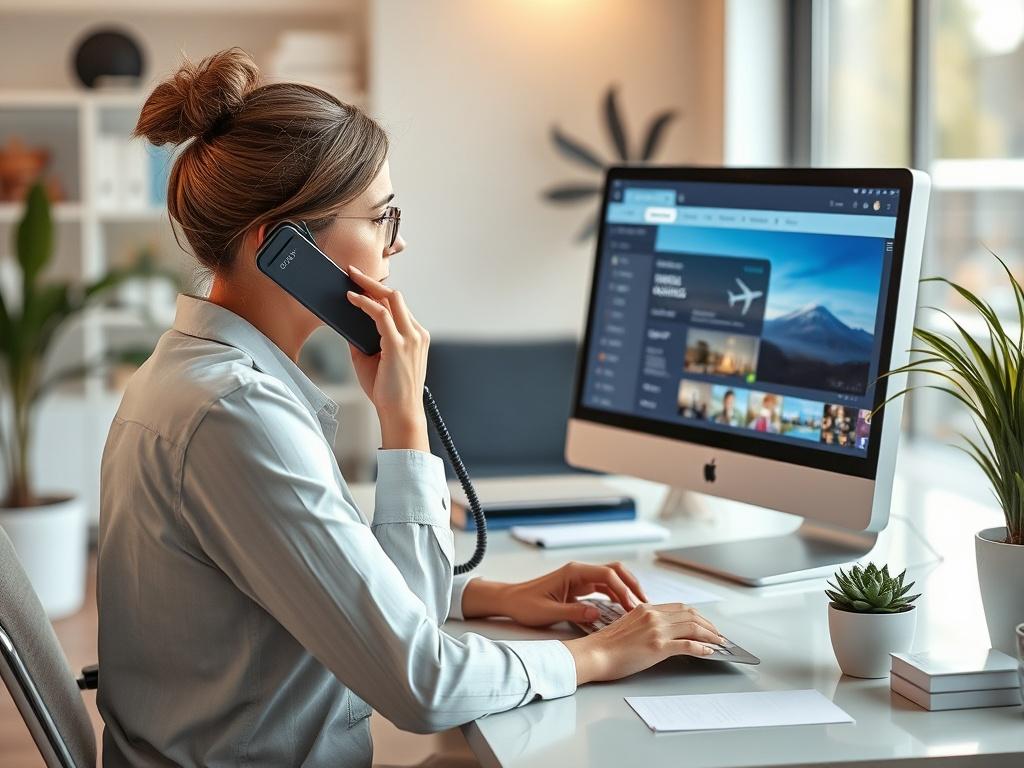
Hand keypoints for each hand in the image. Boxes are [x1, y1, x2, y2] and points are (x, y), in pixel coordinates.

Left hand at [346, 266, 429, 449]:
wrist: (400, 414)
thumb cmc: (388, 392)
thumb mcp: (371, 361)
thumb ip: (362, 341)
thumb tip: (345, 324)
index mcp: (415, 337)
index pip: (398, 306)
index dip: (379, 292)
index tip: (362, 284)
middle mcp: (416, 333)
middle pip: (395, 297)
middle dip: (373, 282)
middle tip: (353, 272)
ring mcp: (410, 338)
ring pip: (391, 300)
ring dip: (368, 287)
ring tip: (351, 279)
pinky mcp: (398, 345)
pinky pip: (381, 315)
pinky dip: (365, 304)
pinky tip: (352, 299)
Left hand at [461, 561, 647, 626]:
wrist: (511, 600)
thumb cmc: (525, 605)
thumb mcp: (548, 612)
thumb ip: (573, 612)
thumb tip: (597, 614)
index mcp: (573, 572)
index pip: (607, 574)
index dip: (623, 589)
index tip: (633, 606)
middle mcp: (580, 571)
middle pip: (615, 571)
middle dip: (632, 585)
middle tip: (646, 604)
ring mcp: (581, 577)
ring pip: (612, 578)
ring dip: (627, 590)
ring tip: (640, 608)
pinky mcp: (580, 586)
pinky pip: (605, 587)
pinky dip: (617, 595)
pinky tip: (625, 609)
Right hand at [562, 602, 724, 683]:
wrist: (594, 654)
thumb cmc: (605, 645)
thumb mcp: (627, 626)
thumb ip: (644, 624)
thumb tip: (661, 632)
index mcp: (645, 609)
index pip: (679, 608)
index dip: (696, 616)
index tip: (704, 624)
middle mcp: (652, 615)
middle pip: (690, 615)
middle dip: (708, 624)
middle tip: (717, 634)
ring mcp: (656, 630)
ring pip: (692, 627)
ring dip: (710, 635)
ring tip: (718, 643)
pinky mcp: (657, 647)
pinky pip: (687, 645)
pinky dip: (702, 647)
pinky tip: (708, 652)